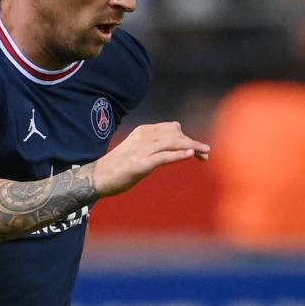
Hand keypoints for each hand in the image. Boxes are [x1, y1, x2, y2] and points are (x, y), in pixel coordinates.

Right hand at [90, 121, 209, 196]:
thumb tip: (169, 148)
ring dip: (193, 147)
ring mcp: (143, 150)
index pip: (172, 129)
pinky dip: (179, 155)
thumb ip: (152, 146)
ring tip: (205, 154)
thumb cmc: (117, 166)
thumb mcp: (137, 150)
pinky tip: (191, 155)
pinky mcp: (141, 164)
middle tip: (206, 153)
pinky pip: (164, 157)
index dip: (187, 137)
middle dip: (193, 143)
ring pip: (174, 144)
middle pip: (176, 135)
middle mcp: (144, 137)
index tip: (198, 148)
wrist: (98, 177)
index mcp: (144, 131)